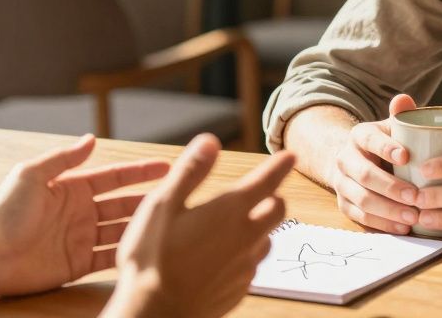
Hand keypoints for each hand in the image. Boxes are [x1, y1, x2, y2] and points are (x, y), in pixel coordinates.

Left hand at [0, 134, 170, 295]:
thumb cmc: (4, 212)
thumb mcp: (32, 175)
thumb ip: (64, 158)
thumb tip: (92, 138)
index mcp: (72, 189)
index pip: (113, 178)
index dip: (139, 172)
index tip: (166, 166)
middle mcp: (80, 213)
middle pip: (123, 204)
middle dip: (149, 199)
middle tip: (179, 196)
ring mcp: (80, 239)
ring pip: (120, 230)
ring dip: (142, 227)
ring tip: (169, 224)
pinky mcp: (77, 264)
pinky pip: (107, 258)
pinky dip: (126, 254)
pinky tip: (145, 250)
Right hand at [106, 133, 293, 317]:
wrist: (155, 315)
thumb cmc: (152, 259)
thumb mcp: (161, 206)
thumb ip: (189, 172)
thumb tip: (210, 141)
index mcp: (229, 212)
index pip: (268, 181)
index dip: (280, 165)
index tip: (290, 156)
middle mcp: (246, 238)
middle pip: (278, 210)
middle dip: (274, 196)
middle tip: (261, 191)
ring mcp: (245, 267)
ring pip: (267, 239)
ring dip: (260, 227)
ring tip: (238, 224)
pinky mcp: (240, 289)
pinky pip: (252, 265)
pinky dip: (246, 254)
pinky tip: (223, 256)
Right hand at [328, 93, 420, 233]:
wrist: (355, 161)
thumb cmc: (386, 144)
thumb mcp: (392, 127)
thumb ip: (402, 115)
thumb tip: (403, 99)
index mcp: (359, 135)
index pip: (370, 139)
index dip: (386, 148)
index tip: (407, 156)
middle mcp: (345, 158)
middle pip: (365, 175)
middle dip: (391, 187)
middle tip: (416, 196)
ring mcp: (342, 183)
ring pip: (362, 199)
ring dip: (388, 210)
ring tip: (413, 217)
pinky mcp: (344, 204)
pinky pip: (360, 217)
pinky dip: (382, 224)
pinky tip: (403, 227)